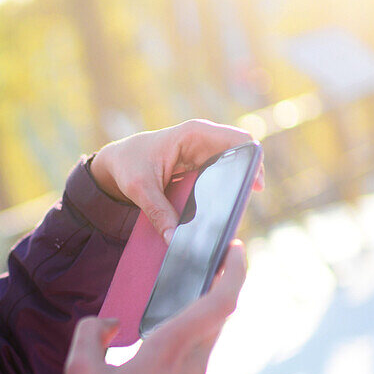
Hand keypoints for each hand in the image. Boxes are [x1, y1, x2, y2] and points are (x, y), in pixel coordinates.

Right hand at [64, 242, 247, 373]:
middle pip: (219, 316)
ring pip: (207, 340)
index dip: (235, 272)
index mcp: (173, 349)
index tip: (237, 249)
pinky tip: (159, 348)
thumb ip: (90, 334)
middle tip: (210, 261)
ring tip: (176, 300)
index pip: (221, 302)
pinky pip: (195, 362)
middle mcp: (194, 365)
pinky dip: (187, 343)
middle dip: (220, 285)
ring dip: (200, 316)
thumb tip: (108, 322)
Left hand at [89, 119, 263, 243]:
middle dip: (246, 179)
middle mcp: (205, 141)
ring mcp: (205, 155)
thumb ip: (158, 213)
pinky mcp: (202, 169)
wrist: (117, 162)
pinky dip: (225, 192)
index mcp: (194, 134)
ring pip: (234, 170)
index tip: (256, 186)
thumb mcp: (139, 189)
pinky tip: (222, 212)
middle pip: (241, 156)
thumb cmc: (128, 165)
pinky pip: (222, 178)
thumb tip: (174, 239)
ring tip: (233, 213)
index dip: (254, 160)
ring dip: (236, 188)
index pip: (239, 140)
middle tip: (243, 207)